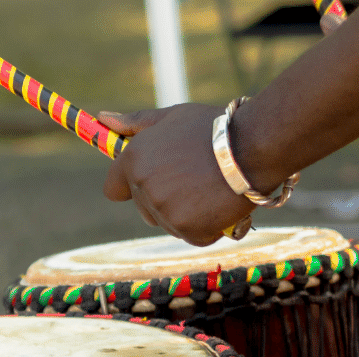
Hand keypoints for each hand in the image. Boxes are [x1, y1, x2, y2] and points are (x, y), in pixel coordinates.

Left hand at [99, 105, 261, 246]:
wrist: (256, 146)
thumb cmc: (215, 128)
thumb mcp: (172, 117)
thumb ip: (134, 123)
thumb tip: (102, 119)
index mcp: (134, 159)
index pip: (113, 189)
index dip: (131, 187)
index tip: (153, 181)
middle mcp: (144, 186)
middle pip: (143, 209)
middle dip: (163, 200)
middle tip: (194, 180)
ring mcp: (164, 210)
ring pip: (167, 223)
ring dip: (185, 214)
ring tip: (210, 189)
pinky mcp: (187, 230)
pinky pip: (191, 236)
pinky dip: (206, 227)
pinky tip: (220, 204)